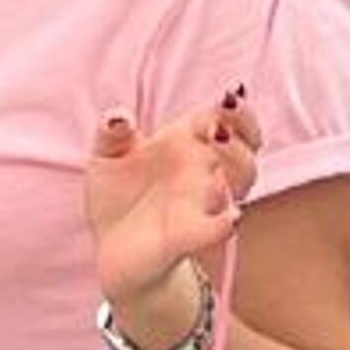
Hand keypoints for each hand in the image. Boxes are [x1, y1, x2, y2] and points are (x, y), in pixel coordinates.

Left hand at [83, 95, 257, 329]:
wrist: (113, 249)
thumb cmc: (118, 196)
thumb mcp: (106, 158)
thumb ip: (111, 135)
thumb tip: (120, 116)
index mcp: (185, 144)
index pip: (225, 119)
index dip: (236, 110)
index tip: (230, 100)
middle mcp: (202, 171)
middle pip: (243, 149)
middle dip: (241, 135)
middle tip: (219, 130)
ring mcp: (201, 204)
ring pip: (240, 183)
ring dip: (238, 166)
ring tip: (219, 154)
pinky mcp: (188, 237)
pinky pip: (214, 229)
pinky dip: (222, 224)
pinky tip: (230, 218)